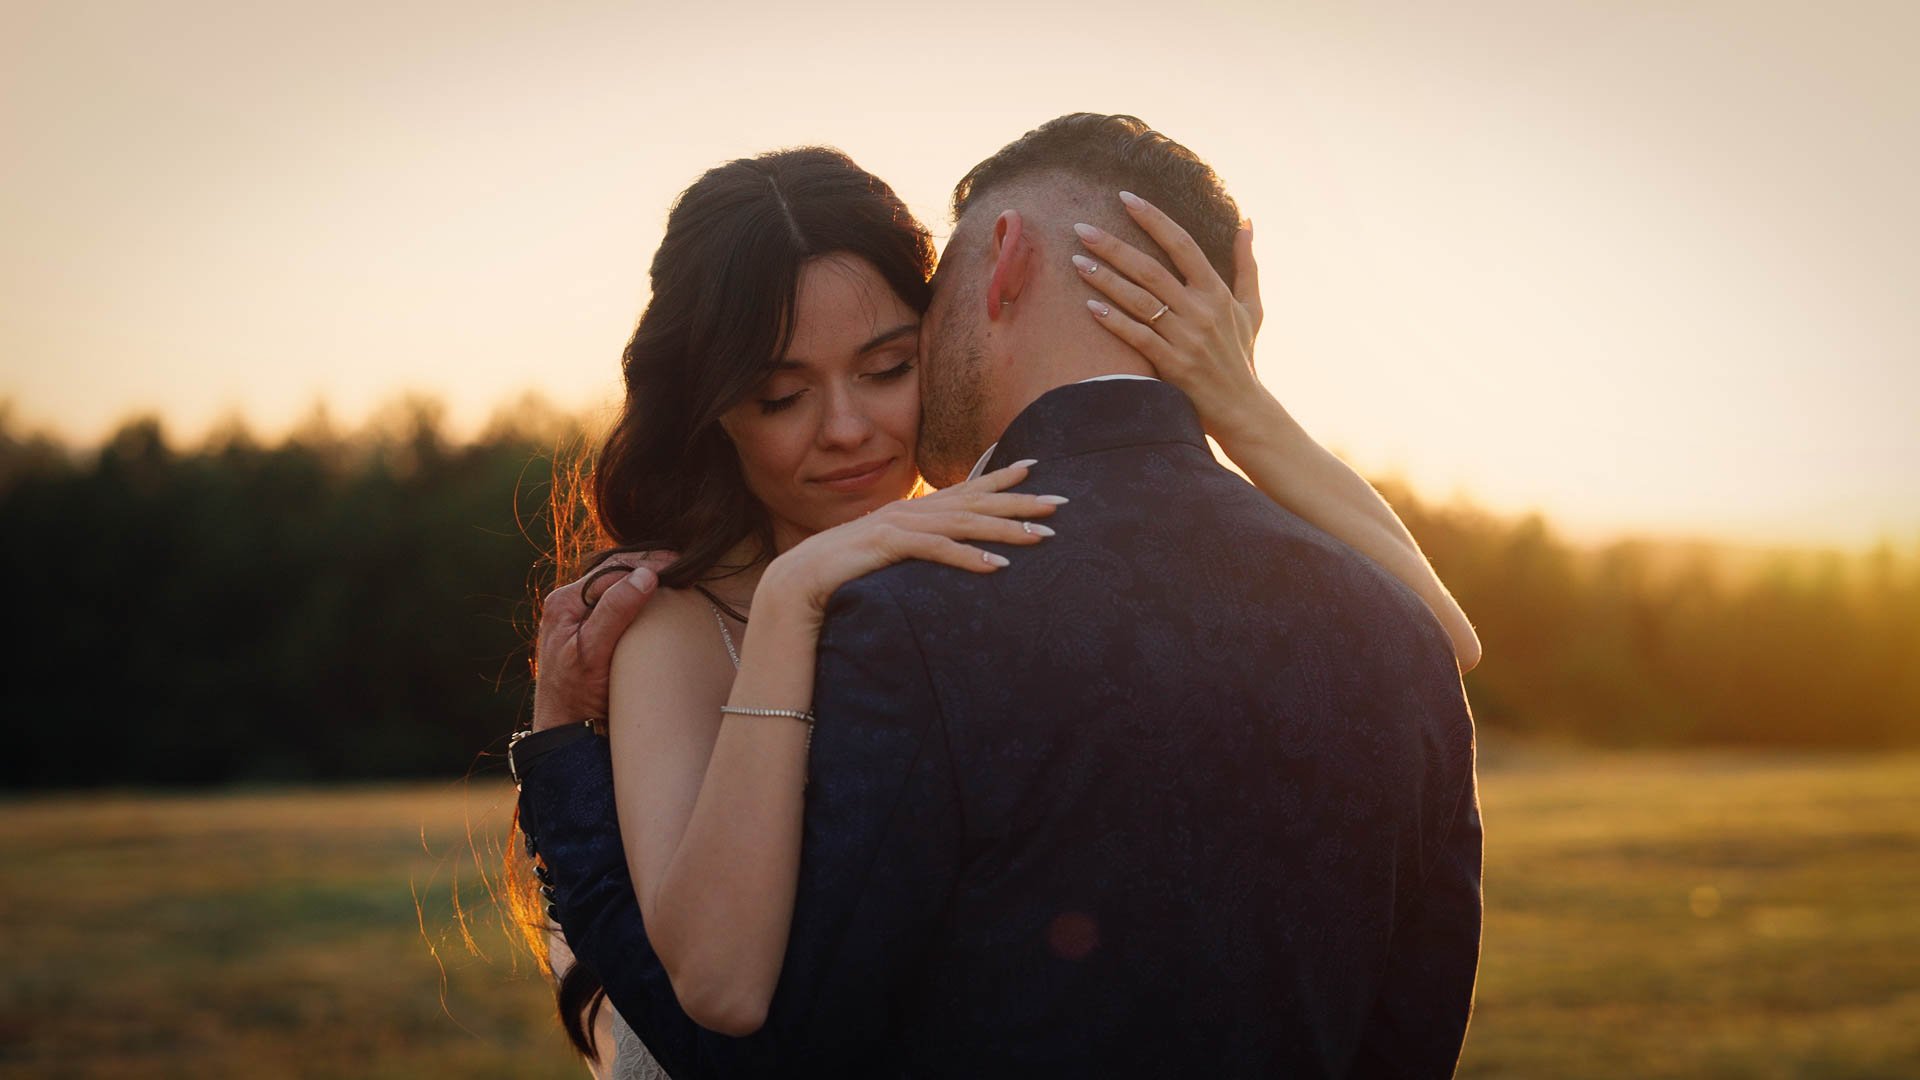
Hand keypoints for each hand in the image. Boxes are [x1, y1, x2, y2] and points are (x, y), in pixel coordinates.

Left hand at [531, 549, 677, 730]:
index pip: (613, 569)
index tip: (680, 562)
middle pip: (615, 574)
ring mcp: (581, 618)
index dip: (648, 563)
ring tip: (677, 578)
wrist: (566, 731)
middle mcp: (570, 604)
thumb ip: (616, 611)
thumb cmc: (575, 696)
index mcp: (564, 601)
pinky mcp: (593, 633)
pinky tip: (661, 603)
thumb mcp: (594, 651)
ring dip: (646, 582)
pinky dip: (641, 601)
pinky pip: (619, 606)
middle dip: (649, 567)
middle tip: (685, 565)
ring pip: (619, 588)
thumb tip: (646, 575)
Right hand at [759, 462, 1062, 623]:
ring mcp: (896, 525)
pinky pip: (935, 551)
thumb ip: (915, 548)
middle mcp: (909, 511)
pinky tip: (997, 567)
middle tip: (1061, 501)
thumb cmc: (843, 575)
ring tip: (1042, 536)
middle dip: (1020, 501)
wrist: (796, 584)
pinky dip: (968, 558)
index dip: (1001, 478)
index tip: (1035, 467)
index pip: (965, 490)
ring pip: (963, 524)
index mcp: (911, 512)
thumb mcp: (887, 557)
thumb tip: (944, 551)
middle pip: (975, 503)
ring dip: (1005, 530)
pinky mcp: (885, 547)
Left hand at [1073, 193, 1269, 438]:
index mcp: (1217, 291)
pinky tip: (1089, 306)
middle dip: (1113, 246)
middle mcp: (1201, 311)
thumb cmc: (1241, 355)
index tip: (1125, 198)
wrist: (1242, 409)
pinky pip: (1137, 337)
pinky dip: (1114, 321)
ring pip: (1139, 300)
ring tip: (1076, 261)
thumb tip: (1246, 222)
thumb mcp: (1251, 308)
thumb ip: (1246, 264)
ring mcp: (1186, 338)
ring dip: (1105, 279)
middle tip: (1081, 227)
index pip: (1182, 244)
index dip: (1153, 219)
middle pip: (1150, 269)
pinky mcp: (1172, 365)